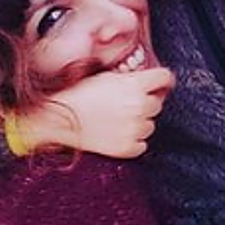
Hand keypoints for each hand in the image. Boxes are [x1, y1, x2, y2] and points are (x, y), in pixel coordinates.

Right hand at [13, 68, 174, 157]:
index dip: (162, 80)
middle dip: (146, 101)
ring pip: (150, 125)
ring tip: (118, 119)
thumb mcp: (107, 76)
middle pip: (158, 103)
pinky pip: (142, 144)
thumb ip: (132, 78)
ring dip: (140, 122)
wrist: (59, 118)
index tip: (159, 84)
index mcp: (135, 85)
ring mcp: (134, 129)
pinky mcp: (127, 148)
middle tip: (127, 102)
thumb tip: (150, 82)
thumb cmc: (80, 93)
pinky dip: (133, 140)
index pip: (165, 78)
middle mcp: (139, 106)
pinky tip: (117, 133)